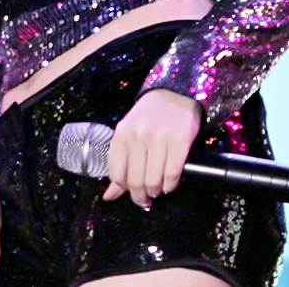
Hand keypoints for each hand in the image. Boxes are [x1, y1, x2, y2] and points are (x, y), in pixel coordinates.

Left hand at [101, 88, 202, 208]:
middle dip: (142, 196)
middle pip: (136, 181)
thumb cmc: (149, 116)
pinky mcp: (180, 141)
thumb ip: (119, 164)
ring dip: (157, 191)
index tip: (133, 190)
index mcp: (122, 134)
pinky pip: (172, 174)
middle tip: (148, 197)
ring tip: (159, 188)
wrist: (174, 92)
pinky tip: (170, 183)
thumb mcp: (129, 134)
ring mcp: (159, 138)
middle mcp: (138, 136)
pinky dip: (171, 185)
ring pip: (154, 181)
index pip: (117, 174)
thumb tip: (108, 197)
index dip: (125, 189)